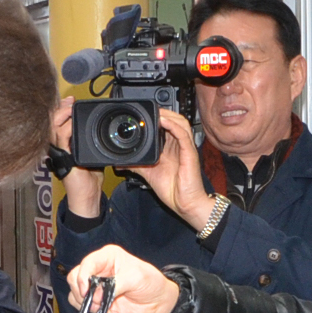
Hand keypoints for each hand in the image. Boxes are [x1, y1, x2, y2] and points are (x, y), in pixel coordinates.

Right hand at [51, 97, 103, 218]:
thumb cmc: (89, 178)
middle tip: (70, 101)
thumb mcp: (92, 155)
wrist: (87, 195)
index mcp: (64, 145)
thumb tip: (100, 131)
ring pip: (53, 126)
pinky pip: (61, 137)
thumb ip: (92, 142)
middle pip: (52, 121)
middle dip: (61, 108)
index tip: (70, 101)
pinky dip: (66, 127)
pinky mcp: (63, 156)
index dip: (62, 109)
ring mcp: (59, 151)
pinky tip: (72, 122)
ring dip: (62, 114)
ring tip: (70, 107)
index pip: (59, 122)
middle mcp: (59, 146)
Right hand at [66, 245, 178, 312]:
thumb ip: (113, 285)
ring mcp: (96, 288)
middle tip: (99, 304)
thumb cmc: (150, 283)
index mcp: (106, 257)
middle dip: (83, 294)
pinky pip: (86, 311)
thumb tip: (95, 297)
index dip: (83, 278)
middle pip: (74, 279)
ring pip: (75, 296)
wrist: (158, 303)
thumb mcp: (135, 277)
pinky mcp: (97, 303)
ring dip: (90, 308)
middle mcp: (98, 270)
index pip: (85, 264)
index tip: (87, 292)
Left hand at [145, 110, 213, 230]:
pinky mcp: (190, 153)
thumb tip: (121, 162)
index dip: (160, 117)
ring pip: (181, 123)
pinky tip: (164, 121)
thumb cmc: (173, 190)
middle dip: (164, 112)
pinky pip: (183, 135)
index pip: (168, 126)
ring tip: (157, 112)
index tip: (146, 113)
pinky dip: (173, 125)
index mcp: (172, 148)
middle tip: (151, 109)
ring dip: (169, 115)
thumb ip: (137, 165)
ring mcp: (186, 148)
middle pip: (176, 120)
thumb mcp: (149, 173)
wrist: (185, 203)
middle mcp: (180, 146)